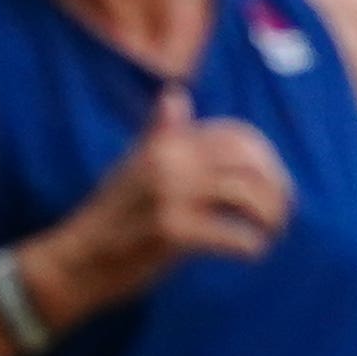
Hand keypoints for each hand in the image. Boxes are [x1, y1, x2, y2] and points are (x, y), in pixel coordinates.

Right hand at [48, 82, 292, 308]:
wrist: (74, 261)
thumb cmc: (109, 217)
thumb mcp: (133, 167)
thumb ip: (160, 134)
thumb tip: (175, 94)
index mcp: (164, 144)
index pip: (236, 136)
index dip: (266, 159)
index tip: (273, 184)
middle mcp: (167, 161)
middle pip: (249, 164)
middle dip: (277, 189)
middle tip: (282, 214)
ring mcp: (168, 196)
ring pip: (247, 196)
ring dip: (270, 218)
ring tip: (271, 234)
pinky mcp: (171, 232)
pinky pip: (234, 235)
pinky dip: (251, 246)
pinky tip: (251, 253)